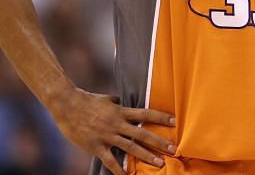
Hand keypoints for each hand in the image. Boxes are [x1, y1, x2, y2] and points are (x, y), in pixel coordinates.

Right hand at [51, 88, 175, 174]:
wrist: (66, 105)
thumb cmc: (88, 100)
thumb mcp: (108, 99)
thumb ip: (120, 104)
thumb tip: (127, 103)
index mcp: (121, 111)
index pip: (146, 114)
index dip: (161, 117)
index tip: (175, 121)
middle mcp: (117, 124)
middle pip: (143, 134)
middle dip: (159, 142)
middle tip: (174, 149)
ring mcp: (107, 136)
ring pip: (130, 148)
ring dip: (146, 156)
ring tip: (159, 164)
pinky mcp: (95, 146)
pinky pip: (109, 160)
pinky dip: (118, 168)